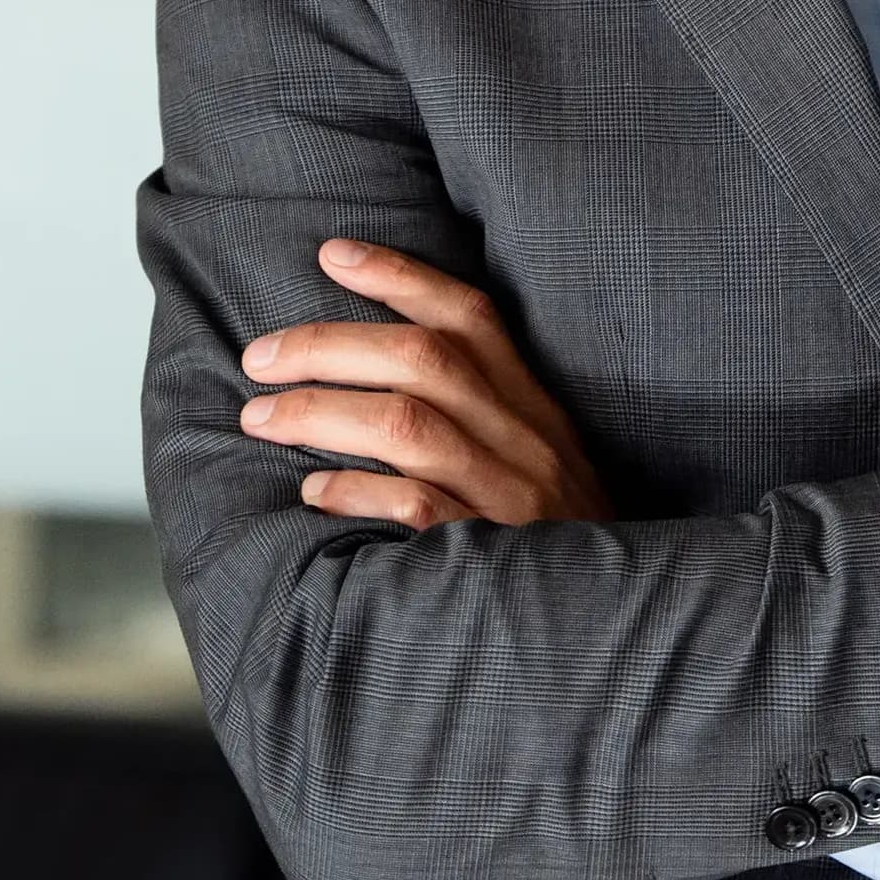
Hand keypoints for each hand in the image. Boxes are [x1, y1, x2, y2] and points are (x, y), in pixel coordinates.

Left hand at [237, 237, 615, 531]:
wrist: (620, 625)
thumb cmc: (557, 539)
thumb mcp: (541, 460)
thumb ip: (483, 416)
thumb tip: (375, 371)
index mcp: (534, 408)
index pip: (469, 317)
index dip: (400, 277)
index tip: (332, 253)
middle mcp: (525, 441)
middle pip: (423, 361)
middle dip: (329, 346)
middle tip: (259, 357)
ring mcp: (509, 498)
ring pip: (409, 426)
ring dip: (321, 412)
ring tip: (259, 419)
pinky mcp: (490, 557)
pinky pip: (416, 508)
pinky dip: (358, 492)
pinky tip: (312, 493)